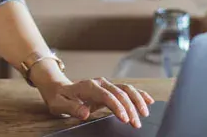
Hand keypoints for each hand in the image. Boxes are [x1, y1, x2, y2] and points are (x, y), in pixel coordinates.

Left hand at [36, 77, 154, 127]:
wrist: (58, 88)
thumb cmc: (59, 97)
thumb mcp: (60, 104)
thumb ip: (72, 108)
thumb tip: (85, 112)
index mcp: (88, 86)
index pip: (107, 95)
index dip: (117, 106)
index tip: (124, 119)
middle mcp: (99, 83)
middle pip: (119, 93)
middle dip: (130, 108)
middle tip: (136, 123)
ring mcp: (106, 85)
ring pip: (126, 89)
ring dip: (137, 101)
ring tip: (144, 114)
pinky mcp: (110, 89)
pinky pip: (127, 90)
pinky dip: (139, 94)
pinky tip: (148, 101)